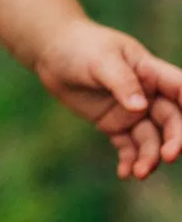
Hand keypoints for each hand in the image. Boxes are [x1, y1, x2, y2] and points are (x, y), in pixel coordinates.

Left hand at [34, 18, 181, 179]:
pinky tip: (125, 173)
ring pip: (150, 138)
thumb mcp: (101, 61)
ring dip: (149, 156)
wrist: (52, 54)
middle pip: (171, 120)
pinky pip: (127, 145)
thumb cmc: (80, 48)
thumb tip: (140, 107)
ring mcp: (131, 111)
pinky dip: (129, 160)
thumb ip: (122, 83)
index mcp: (151, 72)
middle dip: (174, 139)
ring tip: (140, 173)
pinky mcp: (113, 124)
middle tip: (168, 156)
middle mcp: (148, 94)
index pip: (181, 89)